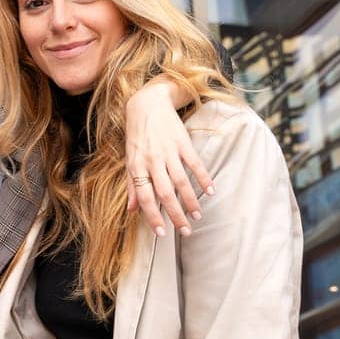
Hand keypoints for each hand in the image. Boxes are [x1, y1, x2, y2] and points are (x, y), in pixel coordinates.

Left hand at [123, 81, 214, 237]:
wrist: (147, 104)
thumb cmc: (137, 136)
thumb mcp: (129, 159)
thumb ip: (131, 184)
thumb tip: (132, 210)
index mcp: (137, 167)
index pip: (145, 197)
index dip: (153, 217)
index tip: (162, 234)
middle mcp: (152, 161)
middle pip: (165, 194)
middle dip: (175, 215)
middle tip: (186, 232)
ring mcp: (168, 152)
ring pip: (181, 181)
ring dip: (191, 201)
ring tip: (197, 216)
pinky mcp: (183, 142)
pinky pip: (194, 163)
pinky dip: (203, 178)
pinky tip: (210, 191)